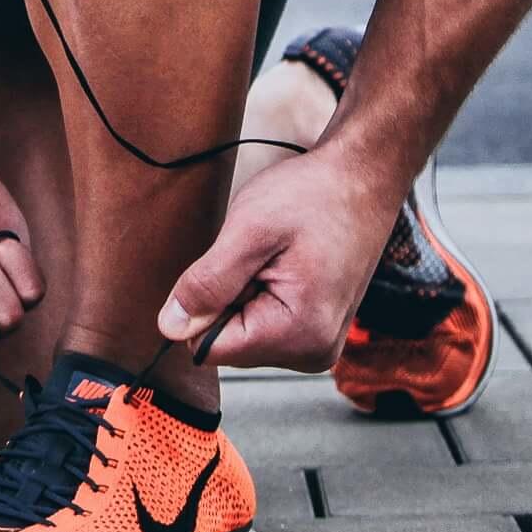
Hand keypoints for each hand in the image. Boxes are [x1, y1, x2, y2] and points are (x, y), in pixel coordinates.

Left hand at [157, 147, 395, 370]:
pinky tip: (285, 264)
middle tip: (261, 255)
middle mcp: (313, 352)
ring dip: (245, 292)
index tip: (234, 265)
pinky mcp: (316, 330)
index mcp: (299, 335)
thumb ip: (208, 284)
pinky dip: (262, 292)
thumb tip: (169, 327)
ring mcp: (318, 344)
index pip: (210, 349)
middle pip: (229, 343)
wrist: (362, 179)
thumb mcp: (249, 230)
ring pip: (244, 332)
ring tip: (277, 257)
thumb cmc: (314, 196)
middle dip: (229, 297)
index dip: (203, 305)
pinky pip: (264, 322)